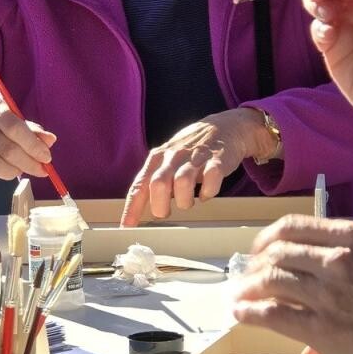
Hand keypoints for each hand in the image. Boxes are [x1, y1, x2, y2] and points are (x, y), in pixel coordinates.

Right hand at [0, 96, 56, 190]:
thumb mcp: (7, 122)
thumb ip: (29, 130)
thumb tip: (50, 140)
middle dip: (28, 163)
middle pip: (7, 148)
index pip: (15, 127)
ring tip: (17, 171)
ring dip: (11, 172)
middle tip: (40, 171)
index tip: (47, 158)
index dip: (34, 145)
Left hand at [121, 108, 270, 226]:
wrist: (224, 126)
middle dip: (160, 207)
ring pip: (183, 183)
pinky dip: (207, 193)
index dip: (132, 208)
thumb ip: (154, 183)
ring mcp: (195, 158)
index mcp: (157, 159)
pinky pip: (210, 180)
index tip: (127, 227)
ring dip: (184, 201)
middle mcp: (173, 157)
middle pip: (159, 184)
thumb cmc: (191, 151)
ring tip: (187, 202)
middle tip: (165, 213)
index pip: (140, 185)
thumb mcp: (167, 161)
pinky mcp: (217, 160)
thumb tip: (141, 212)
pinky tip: (206, 193)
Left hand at [233, 215, 352, 353]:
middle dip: (255, 266)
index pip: (292, 226)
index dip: (267, 238)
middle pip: (276, 253)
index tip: (259, 250)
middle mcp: (335, 259)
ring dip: (248, 288)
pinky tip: (242, 313)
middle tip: (248, 276)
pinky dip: (249, 312)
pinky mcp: (319, 326)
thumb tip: (302, 259)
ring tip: (241, 296)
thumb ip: (342, 253)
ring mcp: (326, 293)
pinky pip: (271, 314)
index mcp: (350, 237)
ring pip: (269, 280)